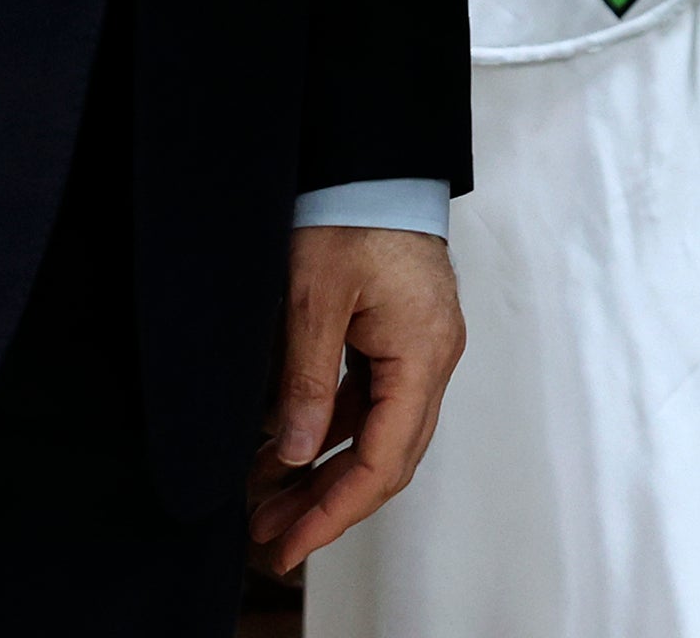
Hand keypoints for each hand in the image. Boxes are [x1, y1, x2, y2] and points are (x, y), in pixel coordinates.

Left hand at [246, 225, 460, 574]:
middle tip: (272, 538)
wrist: (371, 157)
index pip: (384, 459)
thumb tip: (296, 453)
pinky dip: (327, 429)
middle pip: (385, 457)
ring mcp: (419, 347)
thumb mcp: (314, 297)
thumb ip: (306, 380)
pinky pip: (368, 400)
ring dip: (324, 471)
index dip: (336, 510)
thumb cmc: (352, 209)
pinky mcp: (399, 335)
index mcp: (423, 353)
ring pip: (376, 433)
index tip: (292, 542)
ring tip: (266, 503)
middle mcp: (432, 357)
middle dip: (328, 503)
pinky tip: (283, 449)